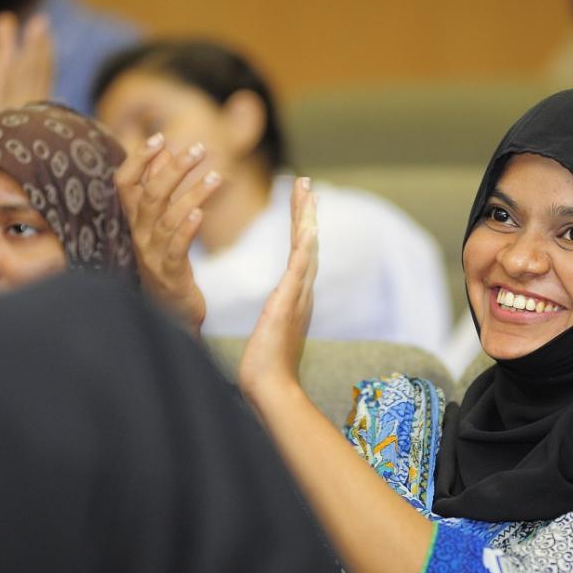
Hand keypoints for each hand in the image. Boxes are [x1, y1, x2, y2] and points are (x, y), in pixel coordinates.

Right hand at [115, 134, 218, 335]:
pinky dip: (186, 229)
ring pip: (166, 218)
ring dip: (191, 193)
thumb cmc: (169, 265)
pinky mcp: (170, 275)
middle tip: (199, 149)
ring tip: (216, 176)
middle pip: (150, 194)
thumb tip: (166, 153)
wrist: (172, 315)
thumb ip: (162, 191)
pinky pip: (175, 248)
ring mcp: (152, 256)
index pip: (125, 183)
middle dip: (174, 169)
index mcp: (135, 222)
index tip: (160, 138)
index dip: (138, 159)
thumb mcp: (162, 225)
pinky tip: (201, 214)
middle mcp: (139, 236)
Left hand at [238, 177, 317, 404]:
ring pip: (306, 247)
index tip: (301, 203)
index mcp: (295, 298)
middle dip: (307, 212)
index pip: (299, 254)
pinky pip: (300, 266)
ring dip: (307, 217)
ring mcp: (299, 296)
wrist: (270, 388)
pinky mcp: (289, 302)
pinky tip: (309, 224)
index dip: (301, 227)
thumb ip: (273, 321)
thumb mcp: (268, 335)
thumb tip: (271, 320)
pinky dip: (306, 243)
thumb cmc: (264, 369)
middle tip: (307, 183)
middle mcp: (302, 293)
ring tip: (307, 190)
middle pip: (307, 243)